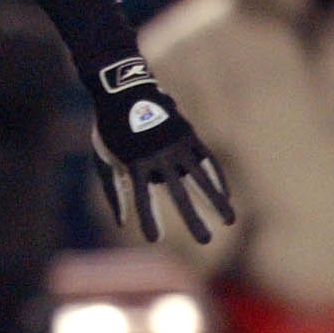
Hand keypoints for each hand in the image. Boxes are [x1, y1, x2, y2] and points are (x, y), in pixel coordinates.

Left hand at [89, 57, 233, 242]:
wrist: (123, 91)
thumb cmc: (111, 130)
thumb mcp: (104, 158)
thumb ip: (114, 191)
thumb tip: (122, 223)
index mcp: (135, 162)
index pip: (143, 197)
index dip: (149, 218)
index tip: (153, 239)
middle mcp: (159, 155)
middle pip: (179, 192)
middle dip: (192, 218)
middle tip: (204, 241)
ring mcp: (177, 144)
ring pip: (201, 177)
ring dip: (216, 200)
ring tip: (229, 221)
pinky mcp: (189, 135)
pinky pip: (207, 161)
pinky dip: (217, 179)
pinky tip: (226, 196)